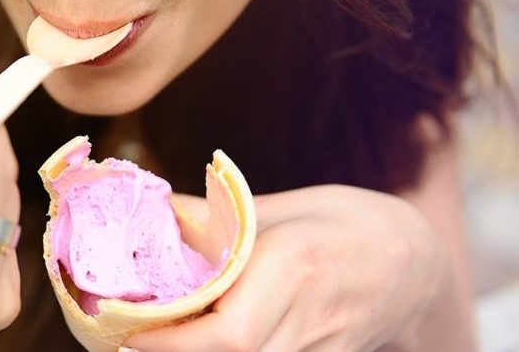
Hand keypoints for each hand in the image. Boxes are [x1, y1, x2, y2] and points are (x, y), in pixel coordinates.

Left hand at [124, 185, 445, 350]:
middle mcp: (306, 317)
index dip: (170, 343)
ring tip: (159, 335)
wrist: (415, 262)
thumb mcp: (286, 206)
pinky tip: (201, 339)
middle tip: (130, 334)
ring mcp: (320, 350)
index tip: (127, 330)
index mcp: (292, 267)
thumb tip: (156, 213)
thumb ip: (221, 218)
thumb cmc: (348, 223)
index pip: (225, 332)